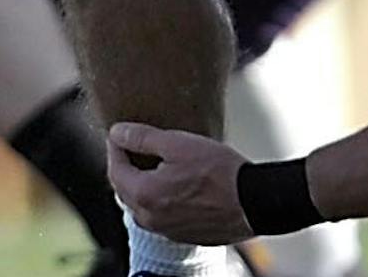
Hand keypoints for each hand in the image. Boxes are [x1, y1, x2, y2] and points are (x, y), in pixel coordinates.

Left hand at [107, 124, 252, 246]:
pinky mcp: (183, 235)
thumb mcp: (178, 144)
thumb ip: (143, 138)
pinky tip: (174, 184)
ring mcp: (166, 231)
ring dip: (141, 185)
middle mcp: (150, 219)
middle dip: (126, 167)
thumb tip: (117, 133)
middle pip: (125, 190)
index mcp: (144, 195)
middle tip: (133, 146)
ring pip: (142, 206)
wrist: (252, 202)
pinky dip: (159, 199)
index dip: (115, 148)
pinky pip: (160, 216)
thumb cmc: (218, 172)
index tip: (119, 133)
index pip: (115, 170)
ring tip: (154, 164)